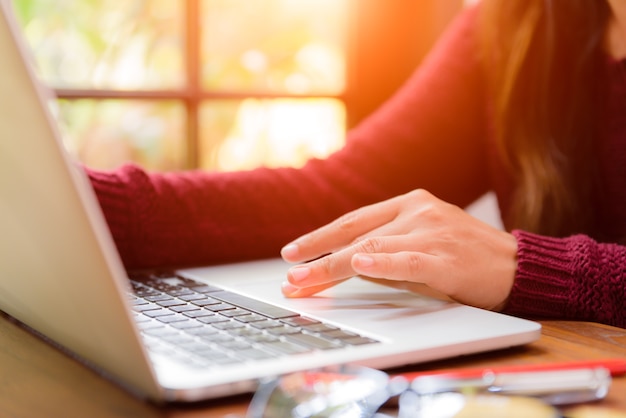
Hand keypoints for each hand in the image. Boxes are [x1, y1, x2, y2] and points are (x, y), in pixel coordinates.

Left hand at [280, 189, 516, 310]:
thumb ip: (387, 248)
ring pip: (373, 248)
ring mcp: (432, 232)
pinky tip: (360, 263)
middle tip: (289, 275)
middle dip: (317, 257)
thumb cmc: (467, 256)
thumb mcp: (423, 242)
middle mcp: (417, 212)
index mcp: (410, 203)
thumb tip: (349, 263)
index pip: (354, 221)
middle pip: (355, 234)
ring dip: (334, 267)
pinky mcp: (447, 257)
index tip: (293, 252)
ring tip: (305, 282)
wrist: (518, 265)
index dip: (320, 237)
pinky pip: (408, 260)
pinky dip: (382, 263)